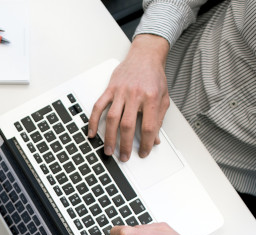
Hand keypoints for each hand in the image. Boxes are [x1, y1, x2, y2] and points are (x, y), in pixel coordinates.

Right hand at [88, 34, 170, 161]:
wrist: (145, 56)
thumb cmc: (154, 76)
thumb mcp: (163, 98)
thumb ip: (159, 119)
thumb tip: (155, 139)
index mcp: (151, 98)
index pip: (148, 126)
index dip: (147, 143)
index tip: (144, 152)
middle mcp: (135, 95)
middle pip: (128, 125)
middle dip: (125, 144)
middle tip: (124, 157)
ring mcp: (120, 92)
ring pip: (112, 118)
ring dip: (109, 137)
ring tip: (109, 150)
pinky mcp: (110, 89)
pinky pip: (99, 106)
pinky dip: (93, 120)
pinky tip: (92, 132)